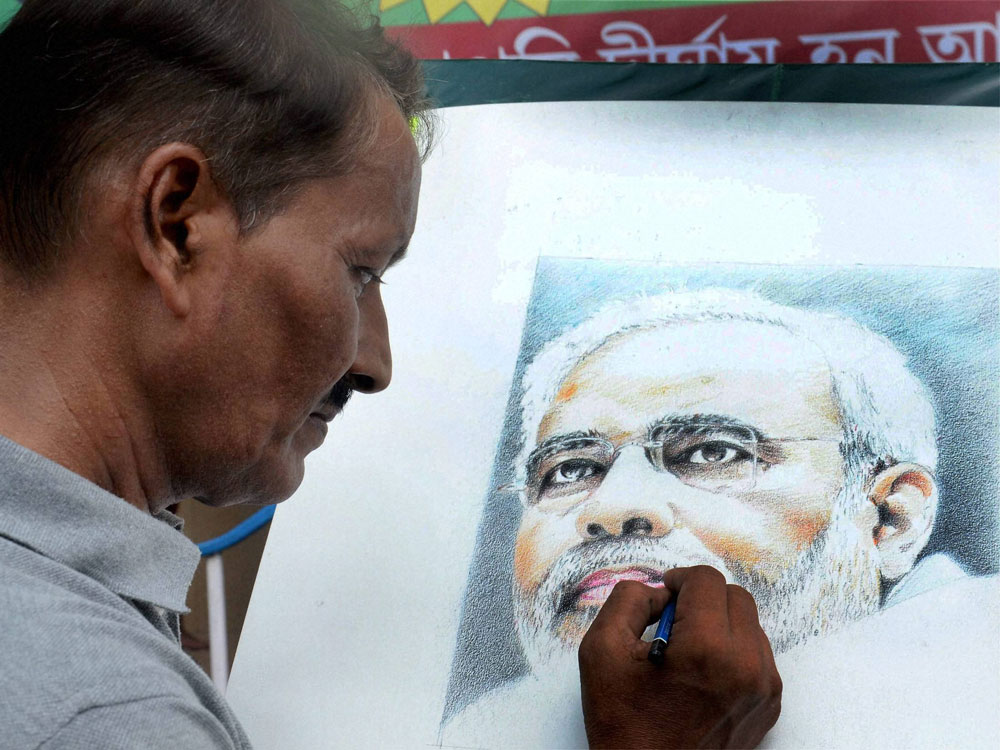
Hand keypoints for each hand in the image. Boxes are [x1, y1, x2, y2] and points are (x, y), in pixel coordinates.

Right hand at [578, 565, 781, 748]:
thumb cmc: (625, 726)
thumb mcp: (601, 651)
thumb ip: (627, 601)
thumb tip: (657, 592)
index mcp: (707, 649)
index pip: (706, 580)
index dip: (679, 579)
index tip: (664, 593)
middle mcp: (746, 666)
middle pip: (735, 596)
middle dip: (702, 598)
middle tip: (672, 620)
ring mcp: (763, 688)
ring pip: (750, 625)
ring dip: (719, 623)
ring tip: (685, 650)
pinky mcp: (768, 706)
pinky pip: (757, 656)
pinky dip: (733, 651)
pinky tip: (701, 672)